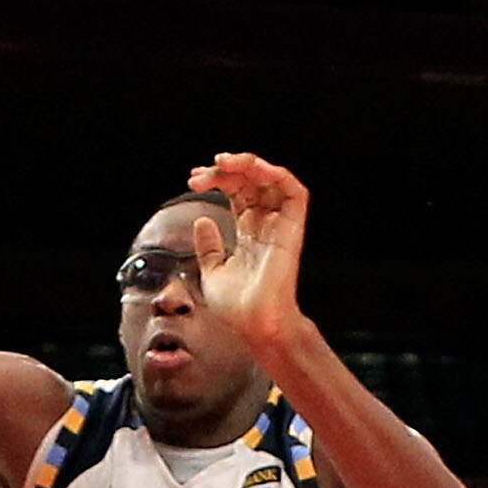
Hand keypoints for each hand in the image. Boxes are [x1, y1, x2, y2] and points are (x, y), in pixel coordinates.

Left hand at [188, 153, 309, 361]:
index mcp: (248, 232)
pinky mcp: (292, 228)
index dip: (217, 180)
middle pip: (251, 181)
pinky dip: (275, 173)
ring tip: (222, 163)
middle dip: (225, 170)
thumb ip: (209, 248)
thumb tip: (202, 221)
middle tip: (200, 174)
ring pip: (272, 179)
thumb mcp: (212, 272)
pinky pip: (294, 191)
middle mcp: (265, 224)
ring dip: (248, 164)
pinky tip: (252, 169)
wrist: (254, 324)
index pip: (237, 193)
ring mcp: (280, 225)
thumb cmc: (236, 308)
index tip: (193, 180)